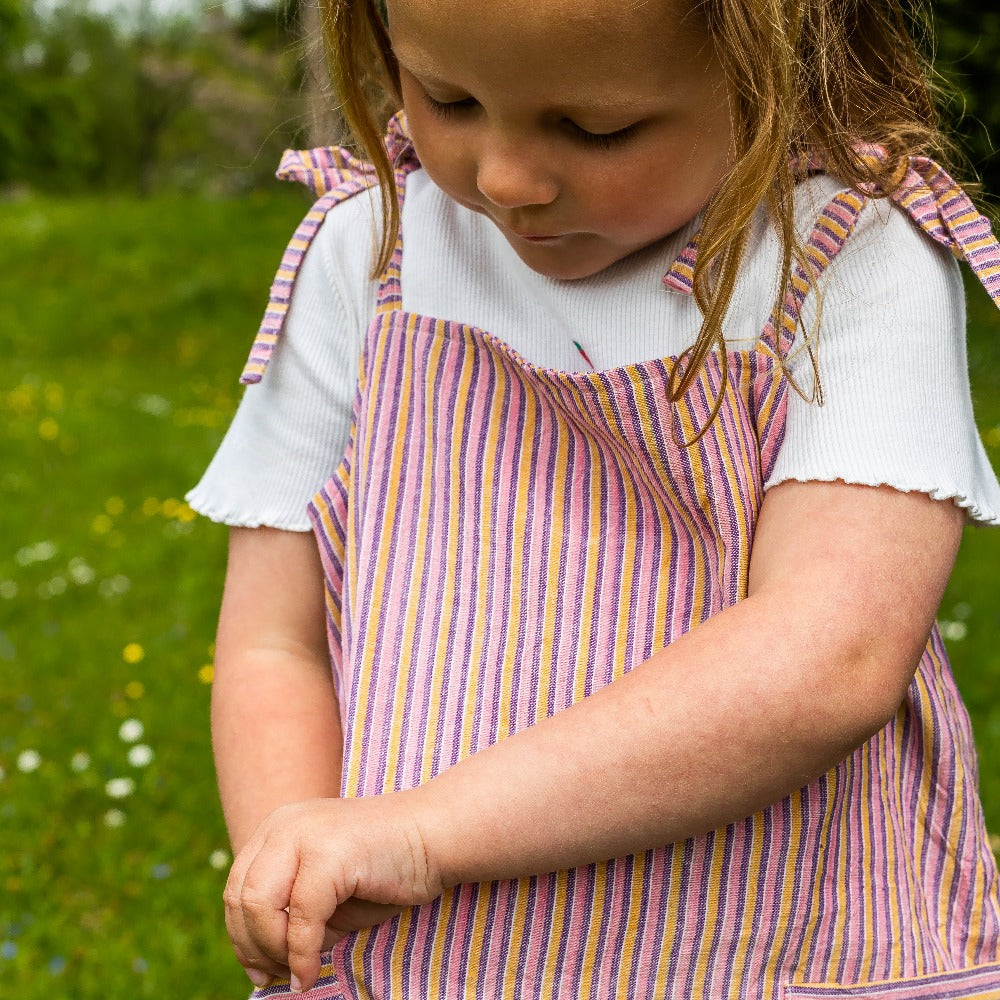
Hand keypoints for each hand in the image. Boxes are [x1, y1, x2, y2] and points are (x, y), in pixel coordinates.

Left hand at [223, 795, 442, 992]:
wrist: (436, 834)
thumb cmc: (385, 868)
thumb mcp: (325, 893)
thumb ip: (290, 915)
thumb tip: (259, 965)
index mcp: (279, 827)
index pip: (236, 887)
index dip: (241, 935)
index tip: (260, 969)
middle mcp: (285, 823)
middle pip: (240, 897)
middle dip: (254, 947)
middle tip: (277, 977)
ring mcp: (305, 832)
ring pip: (259, 906)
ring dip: (275, 952)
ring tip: (299, 973)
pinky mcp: (330, 851)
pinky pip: (300, 916)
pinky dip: (302, 954)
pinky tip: (312, 973)